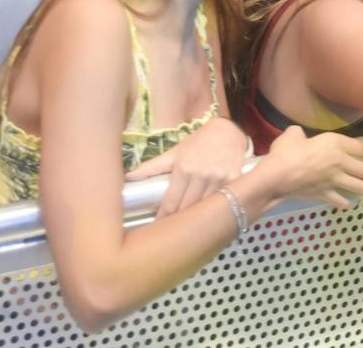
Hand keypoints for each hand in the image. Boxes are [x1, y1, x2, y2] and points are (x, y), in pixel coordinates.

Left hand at [125, 117, 247, 217]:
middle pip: (186, 208)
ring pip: (204, 208)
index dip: (163, 217)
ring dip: (196, 219)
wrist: (227, 131)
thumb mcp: (175, 152)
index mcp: (183, 168)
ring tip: (189, 229)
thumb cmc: (198, 142)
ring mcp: (219, 178)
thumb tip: (128, 177)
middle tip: (171, 232)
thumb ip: (152, 167)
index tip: (157, 228)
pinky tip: (209, 218)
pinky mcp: (234, 180)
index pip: (171, 202)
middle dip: (178, 221)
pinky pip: (222, 202)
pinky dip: (215, 211)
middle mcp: (201, 174)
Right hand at [260, 127, 362, 210]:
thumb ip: (301, 134)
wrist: (276, 177)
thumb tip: (299, 137)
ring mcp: (334, 182)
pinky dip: (347, 203)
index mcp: (337, 144)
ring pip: (361, 187)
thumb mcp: (294, 134)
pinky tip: (351, 204)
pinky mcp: (324, 195)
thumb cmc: (286, 152)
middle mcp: (341, 163)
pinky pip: (341, 200)